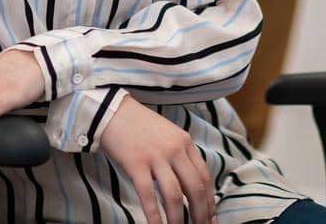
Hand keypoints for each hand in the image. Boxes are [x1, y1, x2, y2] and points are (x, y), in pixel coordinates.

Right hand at [98, 95, 214, 223]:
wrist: (113, 111)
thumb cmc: (140, 126)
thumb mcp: (169, 135)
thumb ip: (181, 155)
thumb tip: (190, 186)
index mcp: (185, 142)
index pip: (204, 176)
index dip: (209, 200)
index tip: (211, 216)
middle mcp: (175, 149)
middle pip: (194, 188)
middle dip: (200, 213)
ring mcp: (156, 157)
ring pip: (174, 195)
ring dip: (178, 218)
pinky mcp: (136, 164)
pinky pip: (148, 195)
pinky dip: (154, 215)